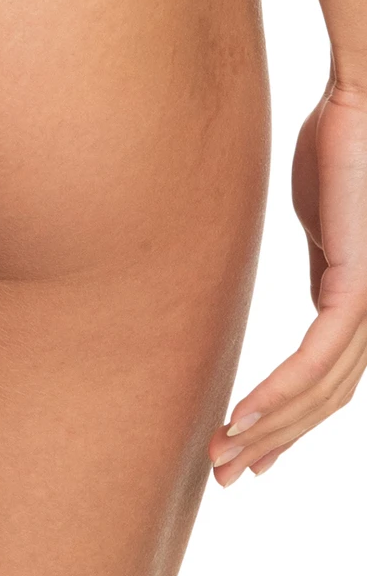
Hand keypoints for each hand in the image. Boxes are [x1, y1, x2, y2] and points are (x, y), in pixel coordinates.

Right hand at [210, 80, 366, 484]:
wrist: (360, 102)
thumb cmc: (338, 147)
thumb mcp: (320, 224)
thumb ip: (319, 270)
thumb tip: (303, 300)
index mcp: (360, 300)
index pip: (325, 381)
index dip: (286, 422)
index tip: (248, 451)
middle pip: (323, 399)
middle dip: (272, 440)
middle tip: (225, 473)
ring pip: (321, 391)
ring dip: (268, 428)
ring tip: (223, 454)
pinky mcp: (362, 286)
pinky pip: (317, 358)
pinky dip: (279, 394)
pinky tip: (244, 417)